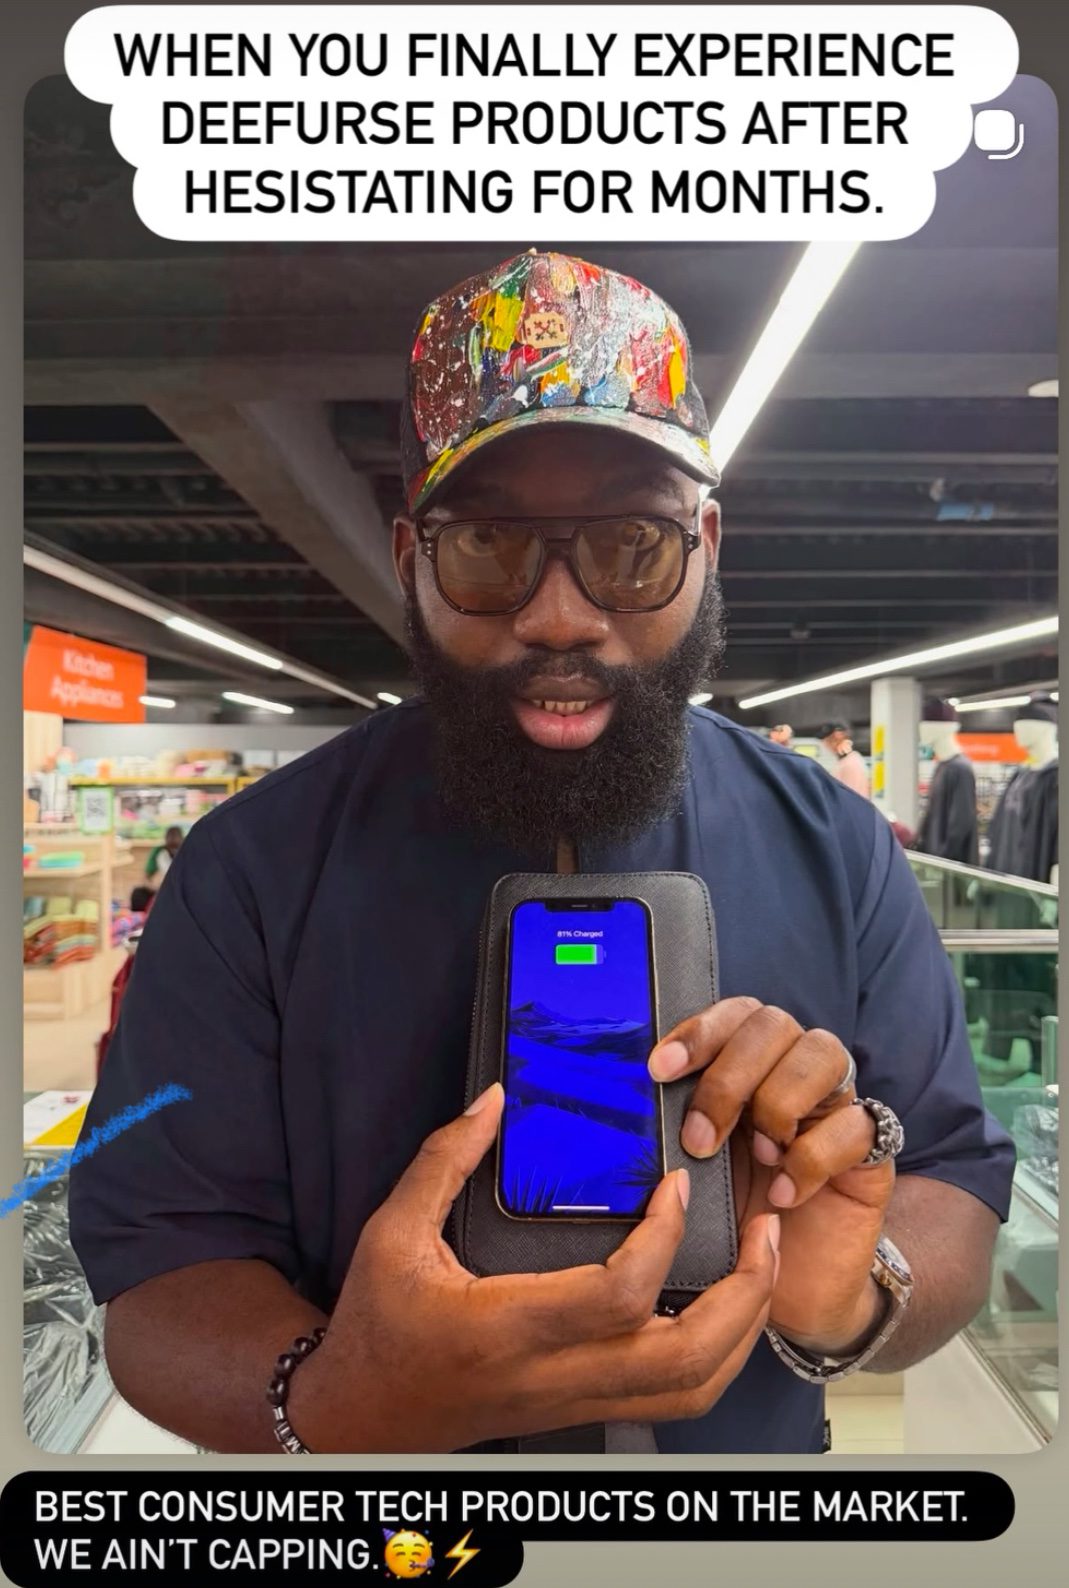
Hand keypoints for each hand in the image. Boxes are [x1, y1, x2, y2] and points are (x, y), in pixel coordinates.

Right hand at [289, 1084, 778, 1451]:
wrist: (363, 1418)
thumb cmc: (377, 1328)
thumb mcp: (391, 1234)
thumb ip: (443, 1162)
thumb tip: (493, 1101)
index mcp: (509, 1328)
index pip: (618, 1296)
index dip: (663, 1238)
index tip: (675, 1185)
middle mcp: (554, 1376)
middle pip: (685, 1359)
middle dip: (744, 1294)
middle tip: (763, 1230)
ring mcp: (576, 1403)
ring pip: (693, 1390)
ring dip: (743, 1329)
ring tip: (760, 1264)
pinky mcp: (583, 1411)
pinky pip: (674, 1398)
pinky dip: (717, 1355)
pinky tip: (722, 1307)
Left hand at [649, 1000, 894, 1355]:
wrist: (792, 1289)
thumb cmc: (736, 1223)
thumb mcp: (696, 1170)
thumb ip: (680, 1125)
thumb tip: (638, 1096)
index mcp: (750, 1067)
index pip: (734, 1014)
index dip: (699, 1032)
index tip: (659, 1069)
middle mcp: (795, 1074)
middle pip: (773, 1024)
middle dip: (729, 1077)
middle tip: (700, 1139)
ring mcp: (838, 1107)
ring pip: (823, 1052)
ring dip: (778, 1102)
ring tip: (760, 1157)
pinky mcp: (873, 1152)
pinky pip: (857, 1124)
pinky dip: (813, 1158)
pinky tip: (785, 1197)